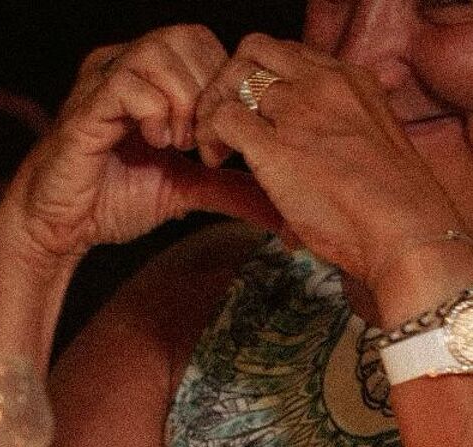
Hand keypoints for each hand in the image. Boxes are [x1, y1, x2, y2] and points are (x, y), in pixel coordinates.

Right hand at [1, 25, 282, 269]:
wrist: (58, 228)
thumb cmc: (110, 202)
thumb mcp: (183, 190)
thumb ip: (227, 187)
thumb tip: (276, 206)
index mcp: (147, 76)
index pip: (203, 43)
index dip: (220, 83)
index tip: (215, 136)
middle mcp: (123, 66)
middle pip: (186, 36)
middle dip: (205, 89)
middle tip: (198, 139)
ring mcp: (101, 80)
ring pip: (160, 50)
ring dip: (182, 99)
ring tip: (175, 142)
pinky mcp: (85, 106)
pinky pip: (129, 83)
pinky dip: (154, 112)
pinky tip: (153, 142)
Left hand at [194, 34, 465, 292]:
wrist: (403, 226)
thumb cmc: (391, 204)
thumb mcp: (371, 145)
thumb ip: (344, 134)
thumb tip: (319, 155)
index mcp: (349, 80)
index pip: (288, 54)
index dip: (260, 81)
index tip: (255, 114)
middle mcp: (321, 84)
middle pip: (254, 53)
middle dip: (228, 84)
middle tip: (222, 124)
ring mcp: (298, 111)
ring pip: (233, 80)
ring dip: (213, 110)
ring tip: (217, 147)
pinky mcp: (276, 146)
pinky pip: (224, 118)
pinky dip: (209, 136)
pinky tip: (215, 161)